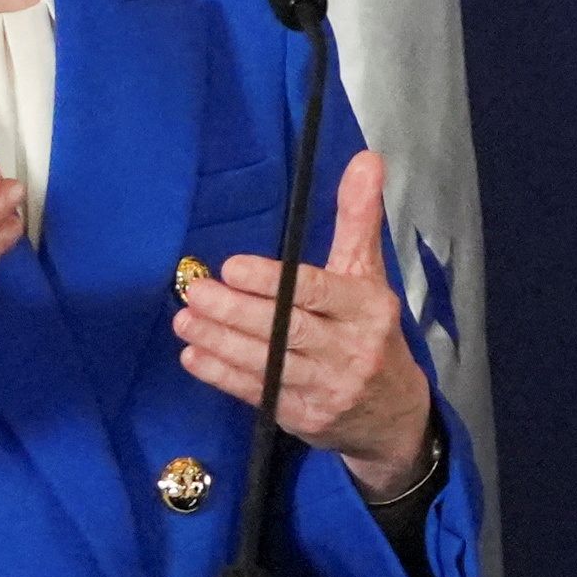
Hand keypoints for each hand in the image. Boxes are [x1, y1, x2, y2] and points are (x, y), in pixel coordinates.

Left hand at [171, 149, 437, 496]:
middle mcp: (350, 350)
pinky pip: (257, 393)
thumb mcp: (369, 273)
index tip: (232, 266)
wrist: (392, 413)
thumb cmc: (371, 330)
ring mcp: (327, 389)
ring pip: (267, 363)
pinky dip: (223, 375)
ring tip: (184, 319)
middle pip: (287, 329)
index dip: (274, 281)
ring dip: (220, 341)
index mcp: (368, 309)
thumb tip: (366, 158)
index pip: (318, 292)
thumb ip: (359, 218)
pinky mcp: (303, 418)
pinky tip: (194, 355)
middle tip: (196, 290)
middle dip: (236, 311)